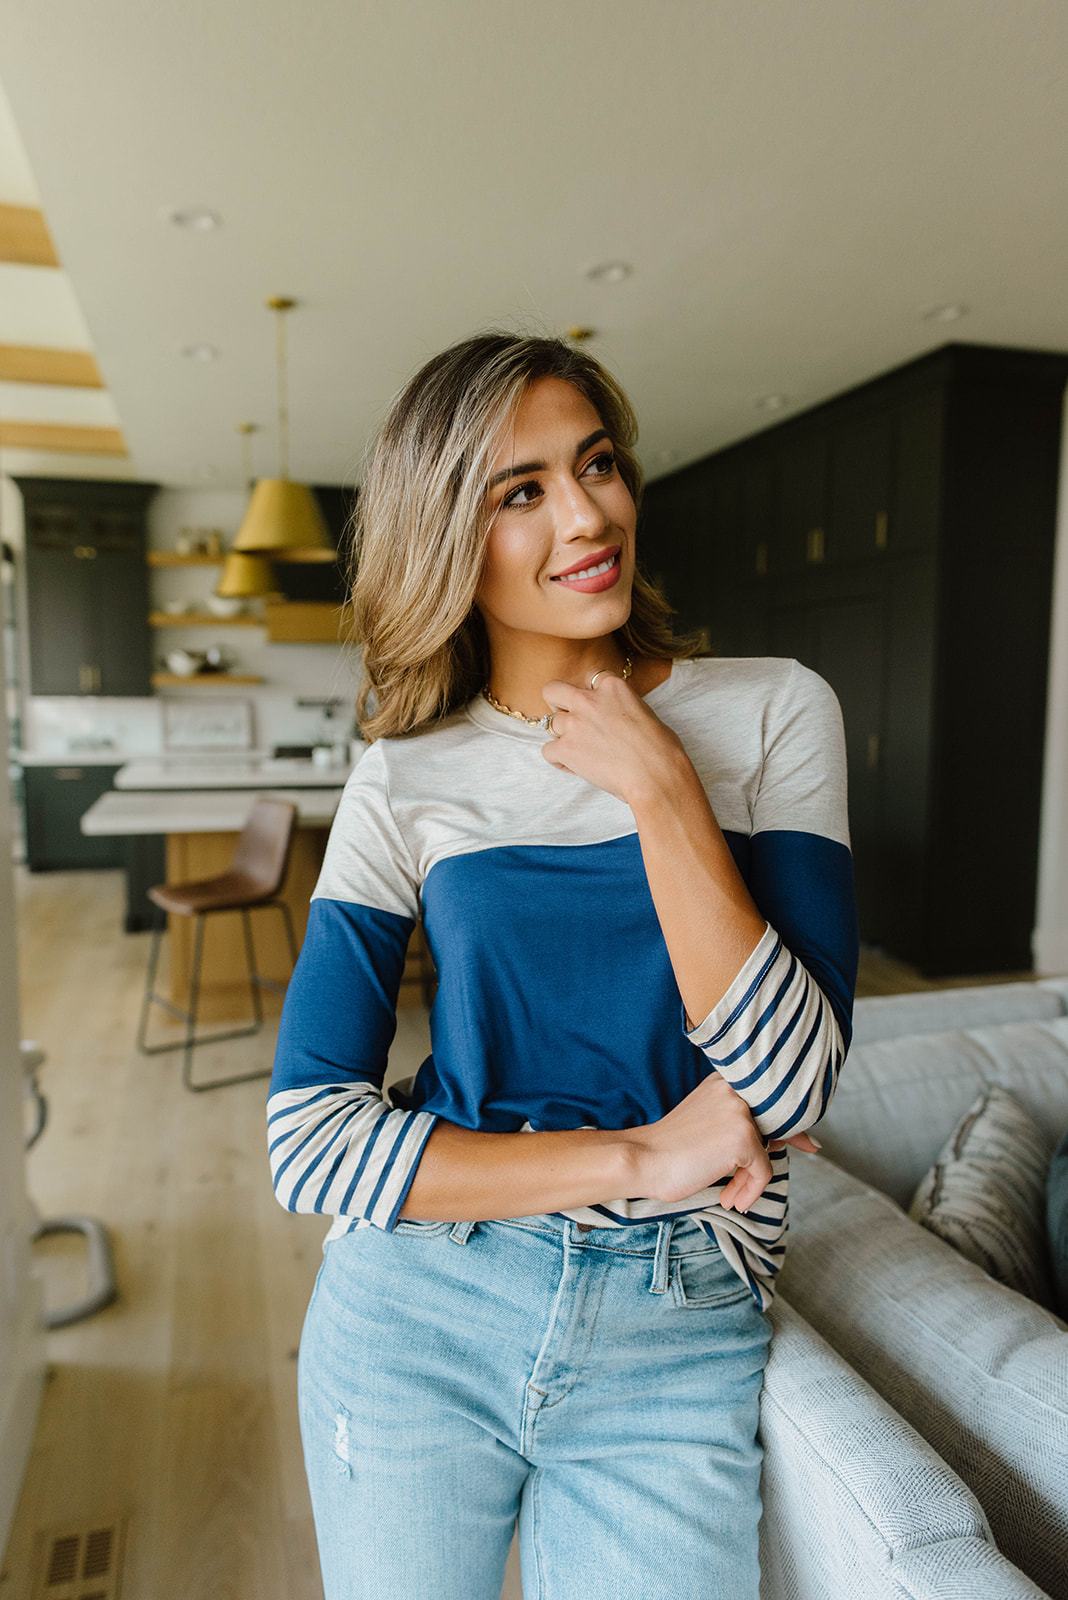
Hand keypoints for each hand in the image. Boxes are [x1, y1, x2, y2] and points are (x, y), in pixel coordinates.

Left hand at [539, 667, 685, 805]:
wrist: (655, 775)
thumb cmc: (661, 749)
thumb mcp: (645, 713)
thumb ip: (622, 708)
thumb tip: (618, 719)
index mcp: (613, 687)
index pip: (590, 679)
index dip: (591, 695)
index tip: (598, 709)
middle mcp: (589, 700)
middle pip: (553, 690)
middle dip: (556, 703)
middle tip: (569, 719)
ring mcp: (575, 723)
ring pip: (550, 724)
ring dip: (562, 736)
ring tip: (581, 752)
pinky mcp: (566, 748)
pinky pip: (548, 751)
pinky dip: (559, 760)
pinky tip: (575, 767)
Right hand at [623, 1073, 776, 1212]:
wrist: (643, 1159)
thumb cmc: (670, 1149)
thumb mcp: (709, 1124)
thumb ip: (741, 1124)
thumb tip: (791, 1140)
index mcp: (723, 1081)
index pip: (769, 1102)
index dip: (789, 1127)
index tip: (808, 1145)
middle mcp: (734, 1090)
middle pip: (776, 1126)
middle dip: (776, 1153)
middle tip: (751, 1184)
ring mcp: (739, 1113)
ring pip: (767, 1153)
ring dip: (750, 1180)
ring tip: (730, 1196)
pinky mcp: (742, 1138)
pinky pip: (762, 1172)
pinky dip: (749, 1191)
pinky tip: (730, 1200)